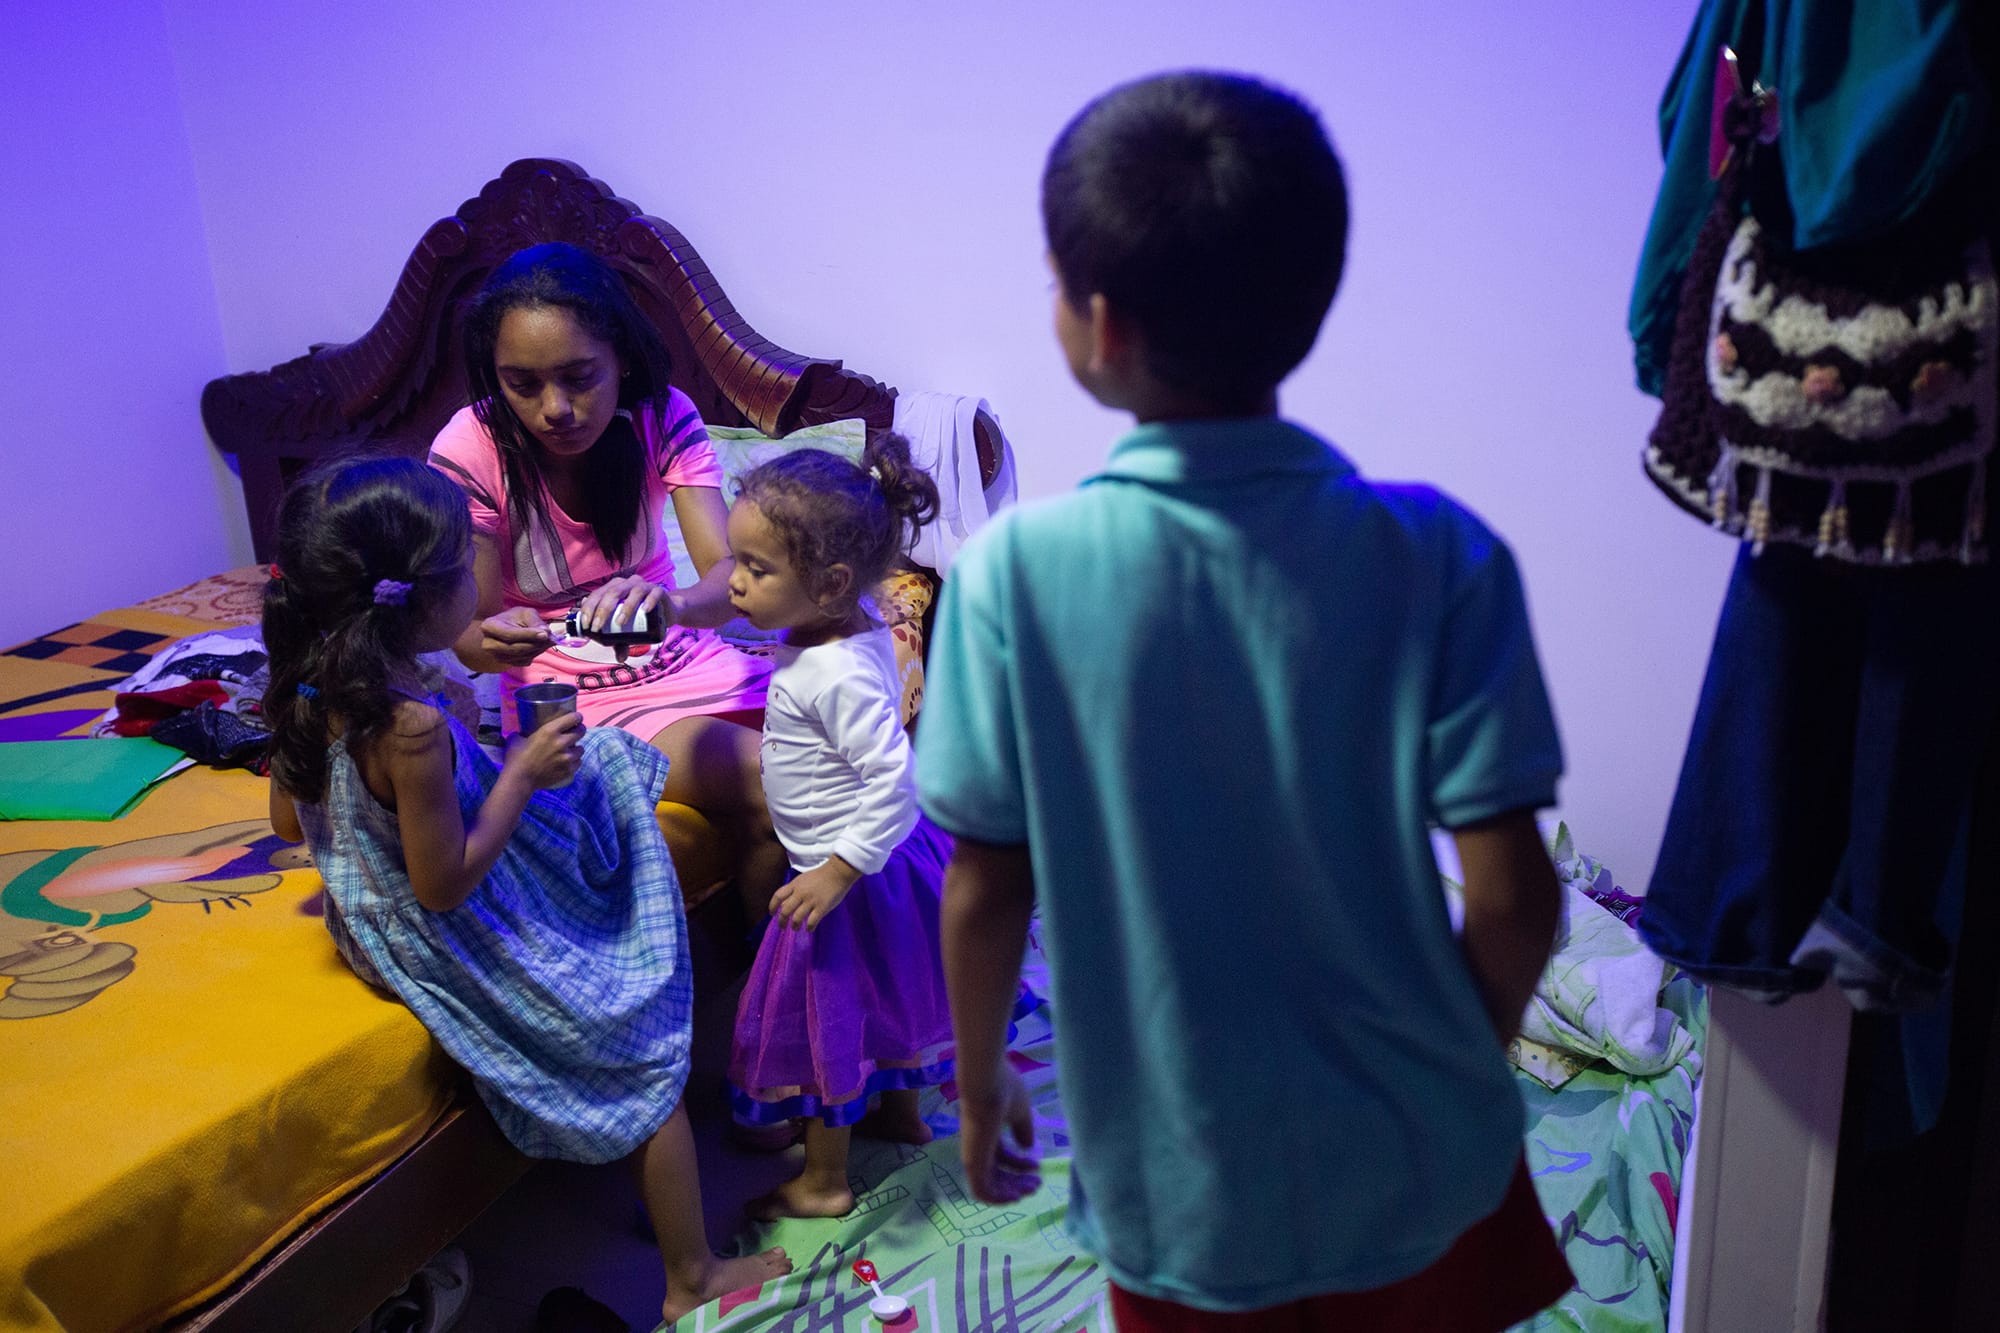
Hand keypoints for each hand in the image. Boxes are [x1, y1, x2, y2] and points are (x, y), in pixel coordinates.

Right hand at [478, 607, 552, 667]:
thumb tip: (545, 633)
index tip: (545, 634)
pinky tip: (539, 645)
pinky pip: (524, 661)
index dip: (528, 635)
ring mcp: (496, 656)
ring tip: (546, 640)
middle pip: (516, 648)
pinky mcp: (506, 663)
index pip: (510, 634)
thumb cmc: (515, 618)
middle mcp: (489, 644)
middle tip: (551, 638)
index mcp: (489, 627)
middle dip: (536, 644)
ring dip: (538, 649)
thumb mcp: (525, 613)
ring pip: (522, 656)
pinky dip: (535, 654)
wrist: (505, 629)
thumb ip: (535, 621)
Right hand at [504, 712, 581, 788]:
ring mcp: (567, 757)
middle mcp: (561, 742)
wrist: (519, 780)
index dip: (576, 717)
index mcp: (550, 730)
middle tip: (574, 732)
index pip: (573, 718)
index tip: (576, 718)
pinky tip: (568, 761)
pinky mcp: (568, 770)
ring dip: (576, 748)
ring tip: (570, 749)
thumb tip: (523, 731)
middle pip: (581, 731)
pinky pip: (578, 762)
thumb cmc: (515, 758)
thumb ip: (524, 732)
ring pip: (581, 748)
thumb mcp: (516, 738)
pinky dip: (574, 761)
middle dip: (579, 730)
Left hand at [577, 576, 670, 635]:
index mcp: (614, 588)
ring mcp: (644, 585)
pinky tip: (644, 611)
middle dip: (603, 610)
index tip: (587, 625)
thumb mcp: (629, 630)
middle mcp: (627, 584)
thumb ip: (622, 640)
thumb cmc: (642, 617)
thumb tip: (619, 658)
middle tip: (598, 627)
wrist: (667, 611)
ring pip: (633, 592)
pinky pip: (653, 593)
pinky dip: (649, 601)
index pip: (598, 595)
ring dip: (625, 607)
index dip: (589, 608)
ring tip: (620, 623)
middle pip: (612, 592)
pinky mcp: (659, 590)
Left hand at [769, 860, 857, 930]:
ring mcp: (811, 901)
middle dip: (781, 921)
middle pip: (785, 910)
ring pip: (797, 918)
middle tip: (782, 926)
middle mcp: (801, 893)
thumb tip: (785, 905)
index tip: (772, 913)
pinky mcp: (822, 907)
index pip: (778, 896)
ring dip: (794, 926)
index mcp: (795, 885)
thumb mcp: (803, 879)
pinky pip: (811, 922)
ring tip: (795, 928)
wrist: (838, 872)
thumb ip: (794, 890)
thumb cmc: (821, 875)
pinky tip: (809, 929)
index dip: (773, 906)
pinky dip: (809, 928)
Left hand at [957, 1059, 1039, 1204]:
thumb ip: (1023, 1130)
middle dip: (1019, 1182)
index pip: (1003, 1157)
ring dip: (1011, 1192)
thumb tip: (1028, 1147)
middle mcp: (979, 1147)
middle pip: (998, 1173)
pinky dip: (998, 1198)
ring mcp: (974, 1156)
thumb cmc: (1005, 1091)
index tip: (1037, 1166)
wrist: (988, 1084)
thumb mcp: (1021, 1112)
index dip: (1021, 1165)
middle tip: (1037, 1184)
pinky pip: (982, 1191)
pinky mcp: (972, 1164)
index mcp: (989, 1134)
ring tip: (1030, 1190)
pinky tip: (1015, 1197)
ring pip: (991, 1185)